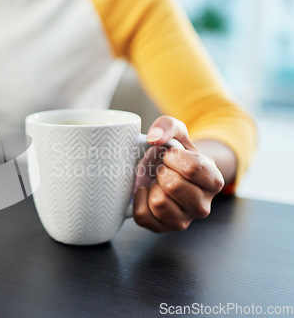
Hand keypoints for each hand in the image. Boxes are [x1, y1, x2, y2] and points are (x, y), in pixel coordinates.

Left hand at [133, 116, 224, 232]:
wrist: (167, 172)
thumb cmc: (174, 154)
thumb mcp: (176, 132)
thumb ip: (167, 125)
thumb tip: (155, 138)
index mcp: (214, 182)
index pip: (192, 168)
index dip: (174, 157)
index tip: (171, 156)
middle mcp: (203, 206)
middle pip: (173, 186)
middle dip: (161, 171)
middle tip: (163, 170)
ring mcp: (184, 220)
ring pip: (159, 202)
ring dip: (152, 186)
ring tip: (158, 182)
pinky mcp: (163, 228)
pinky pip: (143, 216)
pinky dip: (139, 200)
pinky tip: (147, 192)